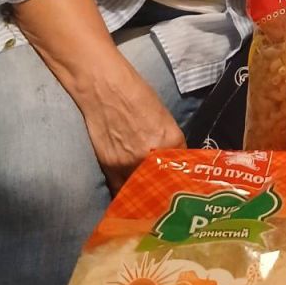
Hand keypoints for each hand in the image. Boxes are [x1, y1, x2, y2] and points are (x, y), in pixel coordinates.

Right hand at [78, 60, 185, 191]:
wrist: (104, 86)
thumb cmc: (136, 93)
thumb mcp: (163, 116)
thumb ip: (169, 141)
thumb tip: (174, 159)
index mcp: (171, 139)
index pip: (181, 167)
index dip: (180, 174)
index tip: (179, 180)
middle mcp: (151, 155)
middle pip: (163, 182)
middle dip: (165, 188)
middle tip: (165, 193)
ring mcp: (128, 162)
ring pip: (142, 189)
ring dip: (145, 193)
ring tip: (148, 198)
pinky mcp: (109, 165)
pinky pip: (120, 188)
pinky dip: (126, 193)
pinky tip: (130, 196)